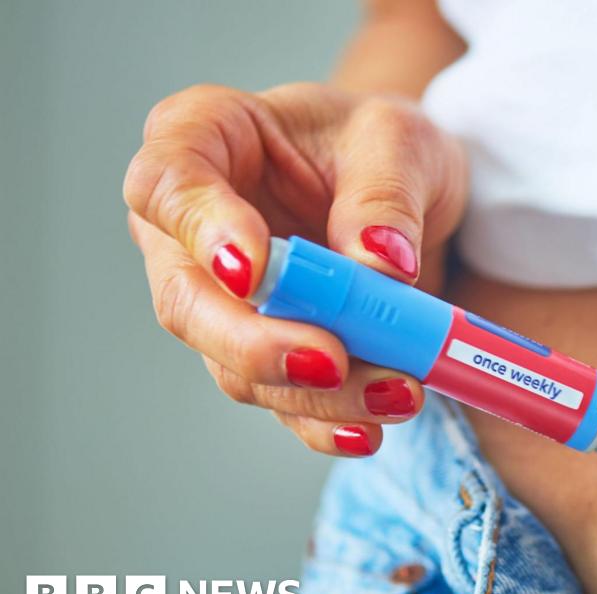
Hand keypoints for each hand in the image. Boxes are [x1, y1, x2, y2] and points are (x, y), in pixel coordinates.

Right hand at [124, 82, 466, 455]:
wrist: (409, 186)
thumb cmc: (381, 144)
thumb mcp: (400, 141)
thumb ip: (384, 196)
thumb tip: (378, 265)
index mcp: (203, 139)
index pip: (167, 185)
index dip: (201, 231)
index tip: (254, 271)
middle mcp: (192, 230)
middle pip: (188, 301)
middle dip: (256, 344)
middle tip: (327, 361)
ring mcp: (224, 301)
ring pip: (238, 366)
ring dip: (315, 394)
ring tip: (396, 392)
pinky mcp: (268, 352)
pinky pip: (282, 401)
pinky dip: (327, 422)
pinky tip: (368, 430)